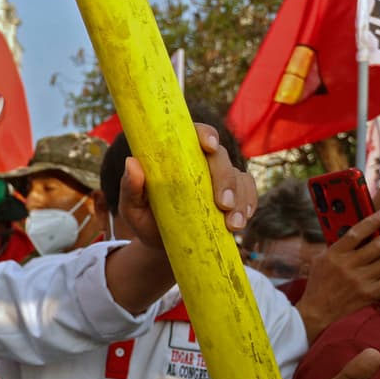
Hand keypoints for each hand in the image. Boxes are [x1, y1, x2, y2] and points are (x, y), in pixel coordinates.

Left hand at [119, 124, 256, 248]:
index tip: (208, 146)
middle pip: (221, 157)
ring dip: (240, 199)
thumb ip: (130, 188)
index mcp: (176, 156)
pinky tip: (242, 220)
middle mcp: (200, 162)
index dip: (205, 134)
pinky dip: (248, 204)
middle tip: (222, 204)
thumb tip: (132, 163)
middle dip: (225, 178)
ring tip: (233, 225)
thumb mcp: (131, 207)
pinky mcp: (233, 195)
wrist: (161, 244)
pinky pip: (248, 192)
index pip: (194, 134)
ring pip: (238, 176)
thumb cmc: (145, 220)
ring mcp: (218, 178)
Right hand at [298, 210, 379, 340]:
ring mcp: (361, 281)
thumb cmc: (319, 283)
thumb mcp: (320, 259)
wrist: (317, 311)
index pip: (357, 232)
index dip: (375, 220)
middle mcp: (348, 266)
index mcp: (334, 254)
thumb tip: (358, 232)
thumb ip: (337, 246)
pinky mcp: (371, 294)